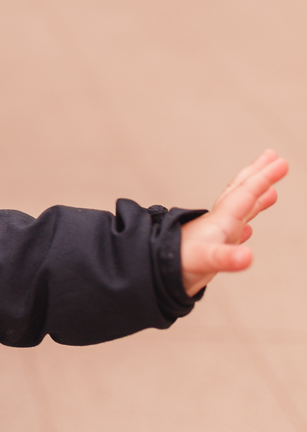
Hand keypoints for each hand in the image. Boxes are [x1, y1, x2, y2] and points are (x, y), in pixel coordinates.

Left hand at [180, 150, 287, 295]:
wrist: (151, 275)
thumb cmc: (175, 265)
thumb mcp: (202, 260)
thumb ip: (225, 257)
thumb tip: (247, 257)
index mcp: (219, 221)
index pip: (245, 193)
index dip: (263, 178)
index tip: (281, 161)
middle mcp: (217, 223)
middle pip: (240, 192)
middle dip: (257, 175)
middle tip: (273, 156)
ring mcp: (213, 236)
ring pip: (237, 210)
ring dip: (254, 198)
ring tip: (270, 190)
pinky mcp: (210, 250)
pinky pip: (232, 231)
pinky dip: (243, 226)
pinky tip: (246, 230)